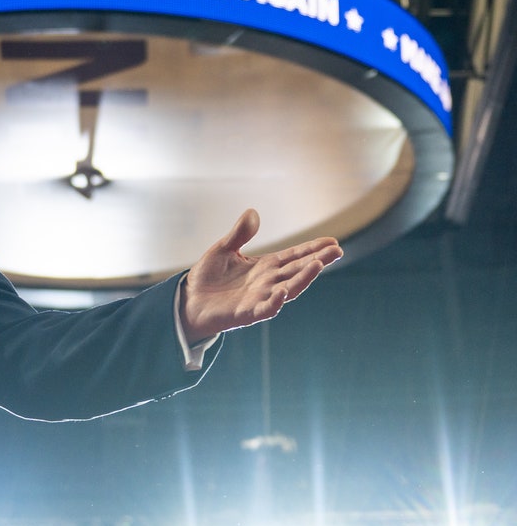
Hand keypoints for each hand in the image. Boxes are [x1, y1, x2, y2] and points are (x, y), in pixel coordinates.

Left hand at [179, 209, 341, 341]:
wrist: (188, 301)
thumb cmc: (207, 277)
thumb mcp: (223, 249)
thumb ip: (239, 234)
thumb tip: (253, 212)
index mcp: (265, 267)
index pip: (294, 256)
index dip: (312, 249)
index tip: (332, 241)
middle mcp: (268, 282)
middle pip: (297, 270)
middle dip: (317, 260)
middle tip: (337, 250)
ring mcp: (259, 298)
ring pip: (288, 289)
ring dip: (303, 279)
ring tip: (318, 265)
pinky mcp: (247, 313)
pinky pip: (265, 309)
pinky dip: (275, 302)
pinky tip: (282, 292)